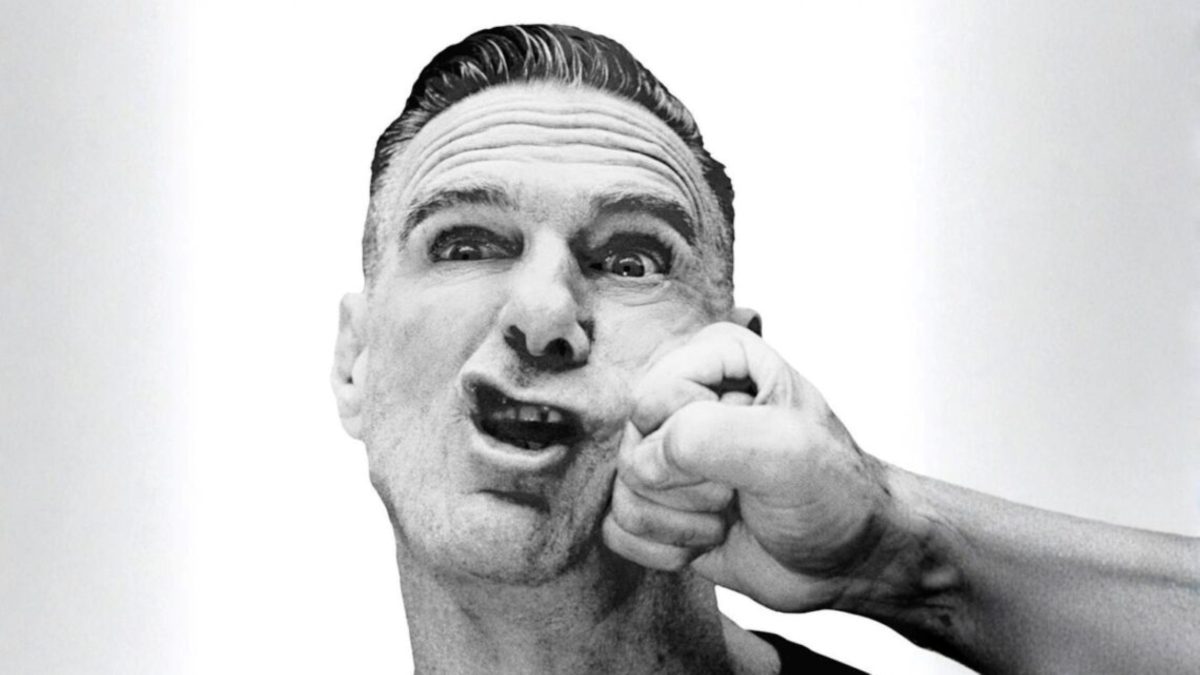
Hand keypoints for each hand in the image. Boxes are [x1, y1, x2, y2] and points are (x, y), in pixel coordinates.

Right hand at [602, 322, 895, 611]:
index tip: (752, 449)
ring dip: (683, 522)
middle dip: (689, 485)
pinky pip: (620, 528)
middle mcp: (684, 396)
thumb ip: (710, 435)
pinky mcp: (656, 501)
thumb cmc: (833, 494)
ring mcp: (666, 450)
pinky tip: (708, 539)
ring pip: (624, 491)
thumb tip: (645, 456)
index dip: (695, 439)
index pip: (652, 399)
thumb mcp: (788, 450)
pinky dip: (667, 549)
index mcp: (716, 356)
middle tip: (743, 487)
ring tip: (731, 513)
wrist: (847, 558)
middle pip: (632, 447)